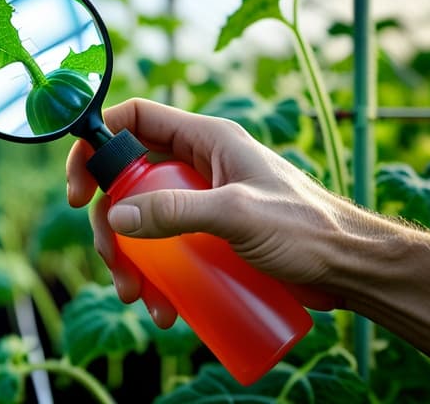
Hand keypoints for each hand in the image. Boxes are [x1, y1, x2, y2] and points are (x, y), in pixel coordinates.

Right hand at [66, 98, 343, 325]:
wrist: (350, 269)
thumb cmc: (308, 230)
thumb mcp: (239, 215)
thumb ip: (178, 210)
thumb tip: (115, 219)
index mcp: (207, 139)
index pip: (136, 119)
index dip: (97, 144)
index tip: (79, 190)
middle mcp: (200, 165)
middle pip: (128, 180)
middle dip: (110, 224)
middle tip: (113, 262)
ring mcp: (204, 201)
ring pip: (143, 220)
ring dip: (128, 259)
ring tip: (139, 298)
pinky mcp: (211, 235)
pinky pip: (166, 248)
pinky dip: (155, 276)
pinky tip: (164, 308)